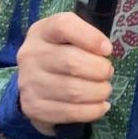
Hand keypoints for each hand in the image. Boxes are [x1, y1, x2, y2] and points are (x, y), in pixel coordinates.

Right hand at [16, 12, 113, 135]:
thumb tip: (105, 50)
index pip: (64, 26)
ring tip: (105, 90)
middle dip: (99, 70)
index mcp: (41, 31)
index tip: (107, 49)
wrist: (34, 81)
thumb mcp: (68, 36)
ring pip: (73, 90)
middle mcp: (31, 55)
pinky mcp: (34, 107)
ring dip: (98, 92)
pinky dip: (92, 111)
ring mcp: (29, 83)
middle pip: (71, 61)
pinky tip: (101, 106)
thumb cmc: (59, 53)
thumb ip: (86, 36)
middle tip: (108, 73)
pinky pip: (69, 112)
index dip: (90, 37)